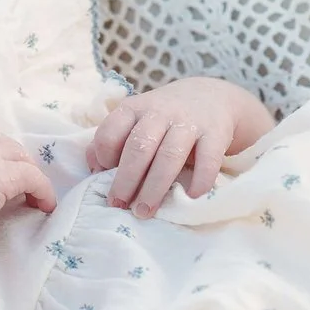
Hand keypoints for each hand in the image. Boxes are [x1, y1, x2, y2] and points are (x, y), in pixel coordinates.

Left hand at [88, 78, 266, 216]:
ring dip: (155, 187)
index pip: (110, 131)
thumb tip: (93, 169)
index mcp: (134, 109)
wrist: (210, 97)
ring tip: (145, 211)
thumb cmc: (162, 119)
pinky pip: (208, 158)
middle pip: (139, 147)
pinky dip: (200, 180)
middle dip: (126, 180)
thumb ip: (111, 140)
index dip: (103, 157)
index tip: (103, 178)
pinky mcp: (215, 133)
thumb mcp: (134, 119)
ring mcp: (188, 121)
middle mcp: (160, 112)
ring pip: (169, 155)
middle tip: (119, 206)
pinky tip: (191, 197)